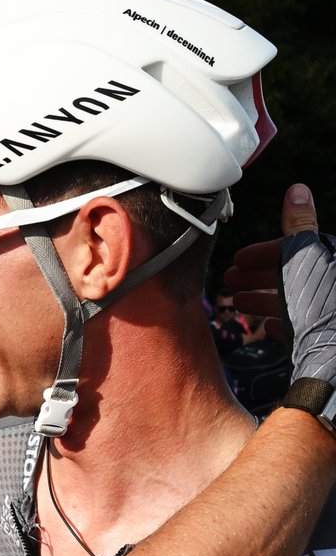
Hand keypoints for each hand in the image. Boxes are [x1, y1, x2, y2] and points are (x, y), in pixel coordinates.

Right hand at [226, 184, 335, 385]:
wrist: (331, 365)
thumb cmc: (319, 308)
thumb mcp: (303, 257)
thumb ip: (298, 226)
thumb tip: (297, 190)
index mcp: (329, 266)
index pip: (295, 250)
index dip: (262, 253)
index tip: (238, 260)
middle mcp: (330, 291)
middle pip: (291, 276)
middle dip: (257, 276)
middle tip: (230, 280)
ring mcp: (327, 319)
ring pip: (293, 303)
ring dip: (262, 300)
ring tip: (237, 302)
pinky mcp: (323, 344)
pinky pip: (302, 330)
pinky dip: (282, 325)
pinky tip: (269, 328)